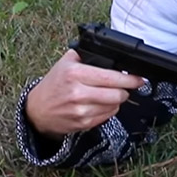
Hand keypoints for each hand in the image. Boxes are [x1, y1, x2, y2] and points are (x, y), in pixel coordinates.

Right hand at [25, 49, 144, 138]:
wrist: (37, 110)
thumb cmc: (54, 84)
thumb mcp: (66, 63)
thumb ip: (87, 54)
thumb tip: (112, 52)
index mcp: (75, 74)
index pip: (111, 77)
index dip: (129, 79)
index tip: (139, 78)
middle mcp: (78, 93)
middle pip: (117, 94)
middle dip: (126, 89)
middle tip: (126, 86)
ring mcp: (80, 110)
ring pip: (114, 106)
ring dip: (118, 100)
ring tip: (112, 93)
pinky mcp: (82, 123)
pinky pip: (107, 116)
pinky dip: (110, 109)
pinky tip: (102, 103)